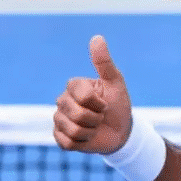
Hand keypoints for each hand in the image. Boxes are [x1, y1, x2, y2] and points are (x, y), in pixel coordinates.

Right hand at [53, 35, 133, 153]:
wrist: (121, 132)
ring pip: (72, 129)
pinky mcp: (59, 137)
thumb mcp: (115, 83)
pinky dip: (83, 142)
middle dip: (95, 118)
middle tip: (101, 116)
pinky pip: (67, 142)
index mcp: (74, 87)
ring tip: (95, 127)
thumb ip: (104, 62)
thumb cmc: (119, 105)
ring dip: (90, 131)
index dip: (97, 102)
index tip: (105, 103)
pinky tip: (87, 138)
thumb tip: (97, 37)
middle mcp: (62, 101)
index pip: (81, 95)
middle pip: (76, 113)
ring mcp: (59, 119)